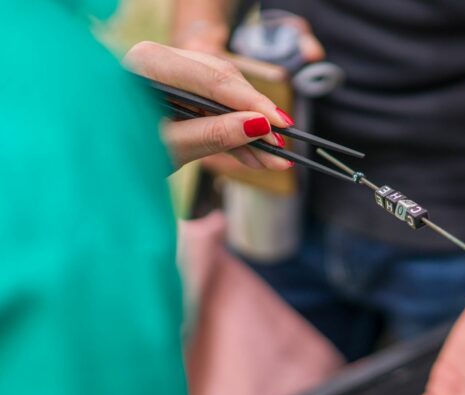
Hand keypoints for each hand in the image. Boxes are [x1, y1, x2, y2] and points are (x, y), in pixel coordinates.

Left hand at [123, 41, 292, 169]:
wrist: (87, 168)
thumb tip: (258, 127)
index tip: (281, 125)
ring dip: (247, 131)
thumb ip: (212, 134)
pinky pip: (213, 109)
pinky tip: (253, 157)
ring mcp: (170, 74)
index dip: (253, 104)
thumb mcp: (168, 148)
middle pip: (223, 83)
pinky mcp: (176, 93)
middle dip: (254, 119)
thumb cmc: (116, 155)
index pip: (214, 79)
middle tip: (281, 148)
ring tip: (272, 161)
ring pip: (223, 98)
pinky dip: (231, 133)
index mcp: (149, 64)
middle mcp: (161, 60)